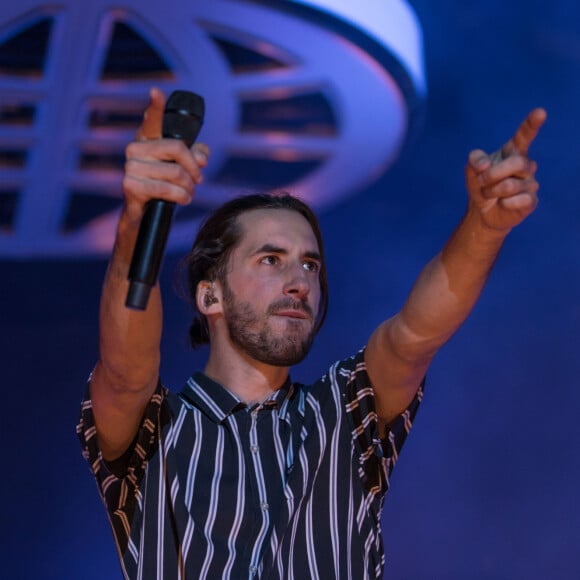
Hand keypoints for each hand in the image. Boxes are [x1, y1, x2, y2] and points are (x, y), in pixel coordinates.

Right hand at [122, 87, 209, 223]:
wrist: (144, 214)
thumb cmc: (164, 185)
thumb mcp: (183, 168)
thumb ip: (196, 156)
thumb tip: (202, 158)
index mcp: (147, 139)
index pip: (152, 120)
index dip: (155, 107)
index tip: (157, 92)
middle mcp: (135, 148)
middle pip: (177, 148)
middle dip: (194, 168)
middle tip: (198, 180)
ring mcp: (131, 166)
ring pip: (175, 172)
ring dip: (189, 187)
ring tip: (188, 193)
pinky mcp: (130, 185)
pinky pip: (166, 189)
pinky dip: (181, 197)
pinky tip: (182, 199)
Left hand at [465, 108, 546, 231]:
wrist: (483, 211)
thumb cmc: (481, 185)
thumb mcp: (472, 171)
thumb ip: (475, 160)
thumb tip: (486, 165)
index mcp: (512, 151)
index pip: (524, 136)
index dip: (531, 124)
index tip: (540, 112)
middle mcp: (525, 165)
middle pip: (517, 163)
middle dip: (492, 174)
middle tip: (481, 181)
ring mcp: (530, 183)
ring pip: (511, 185)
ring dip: (491, 191)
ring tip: (489, 194)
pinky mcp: (531, 200)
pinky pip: (517, 200)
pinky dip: (503, 203)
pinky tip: (501, 204)